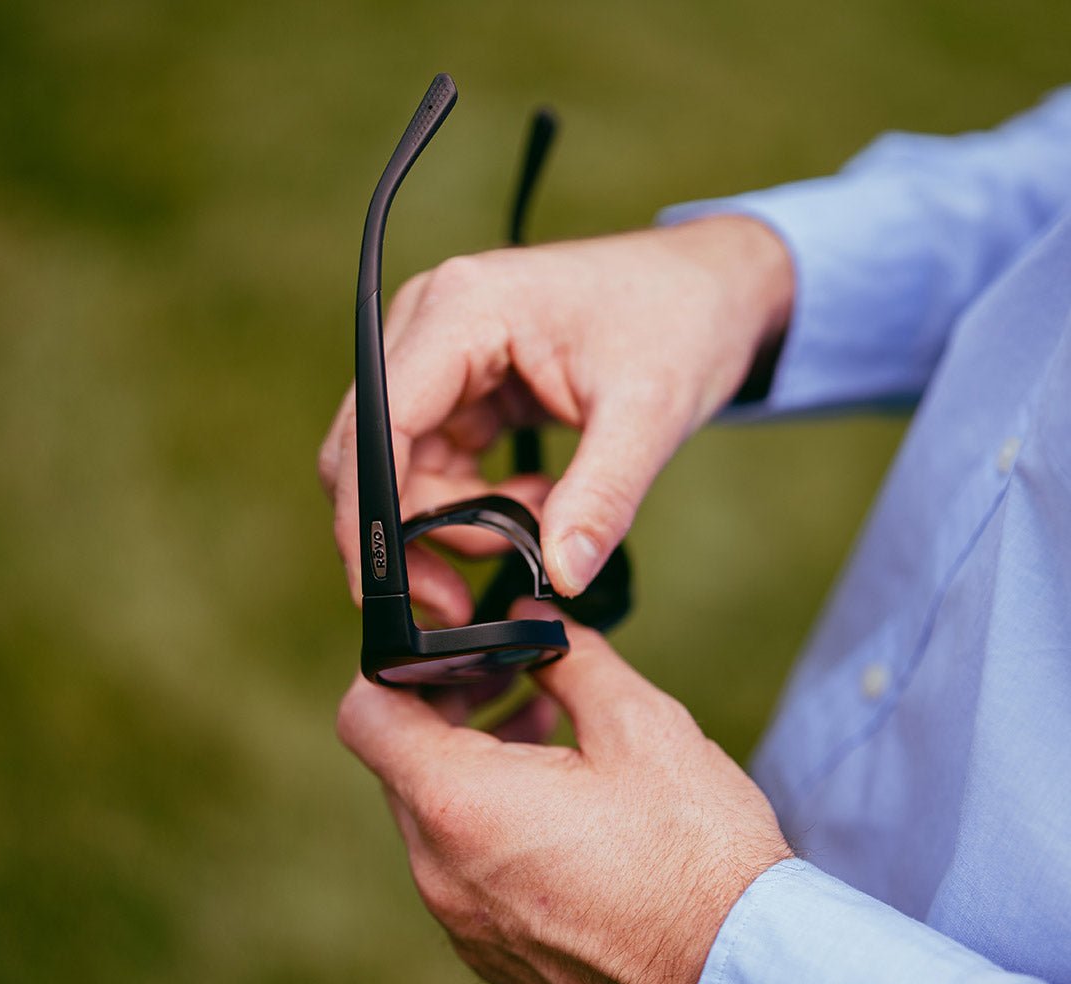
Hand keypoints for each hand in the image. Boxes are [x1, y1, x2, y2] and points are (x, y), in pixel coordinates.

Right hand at [319, 216, 792, 619]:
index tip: (391, 592)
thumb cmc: (682, 323)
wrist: (709, 289)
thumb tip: (561, 580)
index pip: (378, 422)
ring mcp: (440, 353)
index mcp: (464, 309)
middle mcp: (432, 322)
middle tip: (459, 600)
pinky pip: (432, 463)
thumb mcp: (650, 413)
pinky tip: (537, 500)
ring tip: (540, 526)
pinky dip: (471, 502)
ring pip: (396, 467)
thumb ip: (602, 497)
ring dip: (449, 521)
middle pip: (369, 451)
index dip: (369, 516)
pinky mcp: (460, 384)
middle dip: (405, 533)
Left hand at [337, 601, 790, 983]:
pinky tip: (557, 801)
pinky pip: (461, 869)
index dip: (393, 668)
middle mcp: (442, 872)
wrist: (741, 970)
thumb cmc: (695, 849)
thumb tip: (531, 619)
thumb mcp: (638, 724)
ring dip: (471, 763)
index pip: (365, 716)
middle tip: (511, 676)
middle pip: (398, 764)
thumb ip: (569, 657)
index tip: (443, 653)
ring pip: (430, 818)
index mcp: (461, 804)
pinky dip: (487, 822)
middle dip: (446, 708)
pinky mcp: (494, 952)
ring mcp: (464, 922)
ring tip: (545, 727)